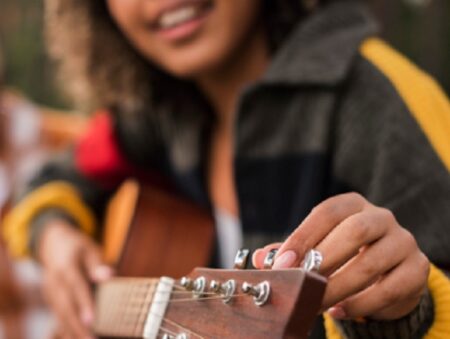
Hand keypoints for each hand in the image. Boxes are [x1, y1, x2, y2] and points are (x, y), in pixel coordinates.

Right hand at [39, 220, 113, 338]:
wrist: (52, 244)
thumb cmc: (77, 247)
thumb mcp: (89, 249)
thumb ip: (97, 264)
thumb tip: (108, 275)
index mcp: (65, 266)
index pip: (76, 287)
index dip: (83, 304)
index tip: (91, 320)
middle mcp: (54, 282)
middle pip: (65, 307)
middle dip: (76, 326)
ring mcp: (49, 292)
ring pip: (59, 316)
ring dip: (71, 332)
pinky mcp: (50, 300)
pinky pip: (57, 317)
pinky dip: (66, 330)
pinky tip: (76, 338)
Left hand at [253, 193, 428, 320]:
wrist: (388, 271)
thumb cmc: (345, 254)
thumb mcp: (319, 246)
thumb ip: (292, 251)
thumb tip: (259, 259)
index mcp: (353, 205)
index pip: (327, 212)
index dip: (303, 236)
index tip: (282, 262)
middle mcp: (381, 217)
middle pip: (354, 231)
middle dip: (323, 260)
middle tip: (300, 283)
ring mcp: (403, 241)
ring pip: (370, 263)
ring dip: (337, 287)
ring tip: (316, 303)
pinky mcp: (417, 269)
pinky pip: (388, 289)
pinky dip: (360, 304)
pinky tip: (339, 311)